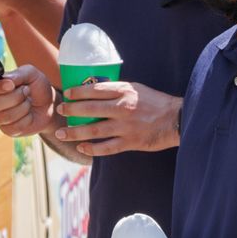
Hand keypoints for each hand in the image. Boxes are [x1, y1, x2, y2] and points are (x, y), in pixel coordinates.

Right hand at [0, 65, 56, 137]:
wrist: (49, 105)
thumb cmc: (37, 87)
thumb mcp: (32, 74)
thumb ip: (18, 74)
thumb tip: (6, 80)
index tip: (11, 85)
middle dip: (15, 97)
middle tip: (27, 91)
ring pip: (5, 116)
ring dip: (23, 107)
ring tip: (29, 102)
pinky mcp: (8, 130)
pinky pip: (15, 127)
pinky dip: (27, 119)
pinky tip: (29, 114)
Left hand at [55, 82, 182, 156]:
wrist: (176, 120)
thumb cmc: (156, 102)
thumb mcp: (137, 89)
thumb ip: (118, 90)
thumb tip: (95, 91)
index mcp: (124, 91)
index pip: (94, 89)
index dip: (77, 92)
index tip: (67, 94)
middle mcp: (122, 108)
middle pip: (89, 109)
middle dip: (71, 111)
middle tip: (60, 111)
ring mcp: (125, 127)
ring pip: (93, 131)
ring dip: (74, 132)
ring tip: (62, 133)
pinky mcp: (130, 142)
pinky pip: (106, 148)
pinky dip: (92, 149)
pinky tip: (81, 148)